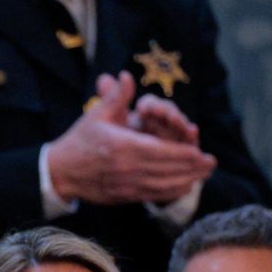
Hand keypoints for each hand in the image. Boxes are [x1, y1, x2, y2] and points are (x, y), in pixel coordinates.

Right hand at [46, 71, 214, 204]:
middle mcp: (127, 168)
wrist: (60, 171)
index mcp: (122, 146)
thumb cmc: (80, 140)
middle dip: (192, 167)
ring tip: (203, 175)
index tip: (201, 151)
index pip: (161, 151)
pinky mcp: (124, 196)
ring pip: (163, 186)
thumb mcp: (96, 114)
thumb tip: (126, 75)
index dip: (184, 154)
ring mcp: (126, 185)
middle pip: (167, 170)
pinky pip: (153, 196)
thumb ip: (116, 96)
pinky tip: (184, 187)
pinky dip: (171, 192)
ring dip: (186, 181)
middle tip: (211, 163)